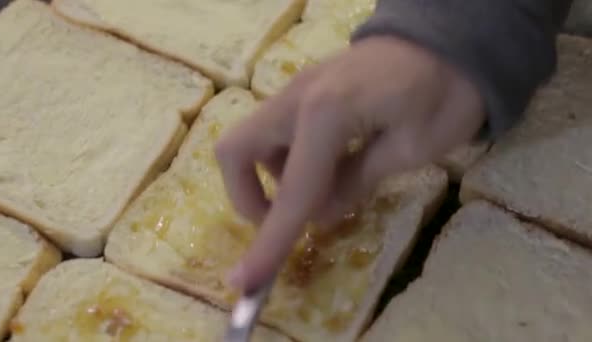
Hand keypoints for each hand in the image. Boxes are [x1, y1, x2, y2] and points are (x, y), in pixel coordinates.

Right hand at [215, 35, 484, 291]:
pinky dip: (288, 160)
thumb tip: (320, 214)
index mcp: (325, 114)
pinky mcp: (306, 91)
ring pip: (253, 142)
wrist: (452, 39)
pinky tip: (329, 166)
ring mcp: (297, 90)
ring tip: (325, 190)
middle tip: (290, 218)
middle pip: (236, 151)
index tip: (244, 283)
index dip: (269, 242)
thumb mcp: (411, 149)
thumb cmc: (445, 93)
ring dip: (273, 178)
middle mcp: (296, 98)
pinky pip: (276, 132)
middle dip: (249, 197)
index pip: (291, 192)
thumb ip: (355, 181)